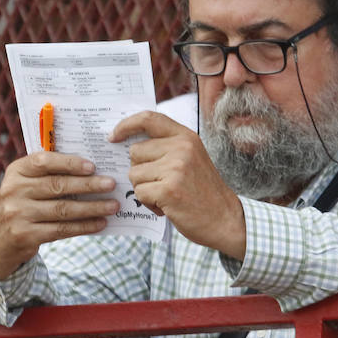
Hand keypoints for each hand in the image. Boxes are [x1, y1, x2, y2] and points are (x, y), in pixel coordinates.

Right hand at [0, 152, 118, 280]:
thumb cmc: (21, 206)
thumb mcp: (25, 185)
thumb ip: (48, 175)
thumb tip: (91, 170)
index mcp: (16, 171)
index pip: (44, 161)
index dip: (69, 163)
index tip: (93, 166)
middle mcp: (14, 190)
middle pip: (57, 186)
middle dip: (88, 185)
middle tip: (111, 184)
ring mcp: (18, 214)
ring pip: (63, 209)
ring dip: (92, 208)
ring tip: (112, 205)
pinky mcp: (26, 235)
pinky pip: (61, 229)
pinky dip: (84, 226)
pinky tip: (99, 223)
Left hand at [110, 110, 246, 258]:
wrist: (225, 219)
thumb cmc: (203, 191)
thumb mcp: (190, 158)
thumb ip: (166, 147)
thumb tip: (127, 144)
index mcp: (185, 136)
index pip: (148, 118)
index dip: (126, 125)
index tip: (113, 136)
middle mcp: (181, 147)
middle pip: (135, 152)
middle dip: (140, 171)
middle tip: (161, 184)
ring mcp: (175, 168)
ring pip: (134, 174)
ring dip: (144, 189)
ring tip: (166, 196)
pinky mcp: (168, 189)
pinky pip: (139, 193)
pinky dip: (148, 203)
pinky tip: (167, 207)